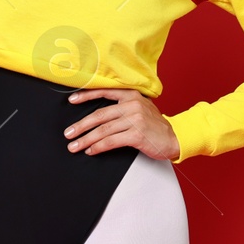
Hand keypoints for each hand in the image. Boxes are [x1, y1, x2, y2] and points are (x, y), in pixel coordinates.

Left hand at [64, 88, 179, 160]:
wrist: (175, 137)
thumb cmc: (155, 125)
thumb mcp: (141, 108)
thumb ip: (122, 107)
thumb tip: (96, 116)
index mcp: (132, 95)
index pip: (104, 92)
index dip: (86, 96)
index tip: (71, 100)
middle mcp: (132, 105)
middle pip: (100, 115)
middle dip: (81, 125)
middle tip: (68, 133)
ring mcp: (135, 120)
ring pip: (103, 130)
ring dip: (86, 139)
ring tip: (75, 146)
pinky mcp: (137, 135)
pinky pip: (111, 141)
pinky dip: (98, 147)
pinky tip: (91, 151)